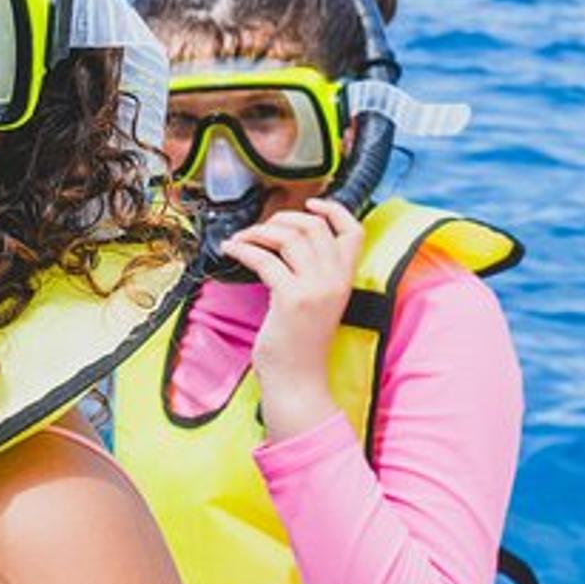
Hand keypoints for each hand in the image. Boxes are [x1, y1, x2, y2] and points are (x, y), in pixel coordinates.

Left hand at [219, 196, 364, 439]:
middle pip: (313, 226)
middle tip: (261, 228)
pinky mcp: (291, 299)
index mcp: (345, 279)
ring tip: (242, 238)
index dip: (334, 210)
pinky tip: (230, 249)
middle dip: (282, 219)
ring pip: (289, 237)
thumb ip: (313, 273)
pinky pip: (264, 259)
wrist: (298, 380)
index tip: (310, 203)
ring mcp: (315, 289)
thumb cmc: (300, 341)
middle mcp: (335, 280)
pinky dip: (243, 248)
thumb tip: (287, 237)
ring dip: (258, 231)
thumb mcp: (318, 302)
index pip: (354, 231)